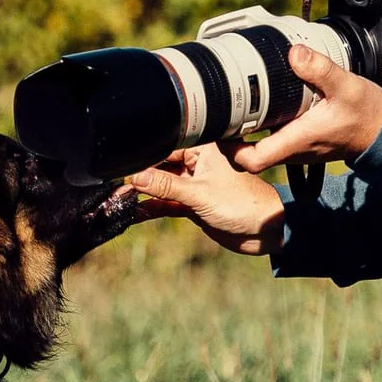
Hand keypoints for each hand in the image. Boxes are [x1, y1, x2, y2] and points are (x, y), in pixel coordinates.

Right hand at [127, 142, 284, 255]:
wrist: (267, 232)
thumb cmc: (245, 204)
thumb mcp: (200, 194)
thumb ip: (166, 186)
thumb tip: (135, 177)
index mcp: (203, 148)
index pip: (163, 148)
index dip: (141, 158)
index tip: (119, 167)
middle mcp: (197, 163)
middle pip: (159, 167)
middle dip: (138, 177)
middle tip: (114, 186)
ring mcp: (194, 184)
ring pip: (160, 186)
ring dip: (142, 194)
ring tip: (117, 200)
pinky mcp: (192, 204)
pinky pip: (166, 203)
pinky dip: (151, 208)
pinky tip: (133, 212)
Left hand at [232, 45, 381, 173]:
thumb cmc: (368, 114)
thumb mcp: (347, 86)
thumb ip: (320, 69)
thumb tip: (294, 52)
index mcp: (297, 140)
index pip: (252, 160)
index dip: (228, 149)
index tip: (218, 128)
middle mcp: (293, 149)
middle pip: (249, 155)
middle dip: (230, 138)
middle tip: (220, 110)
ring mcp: (298, 147)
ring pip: (261, 147)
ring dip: (245, 132)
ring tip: (237, 103)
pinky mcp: (304, 140)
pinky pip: (275, 138)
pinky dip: (263, 125)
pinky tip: (263, 103)